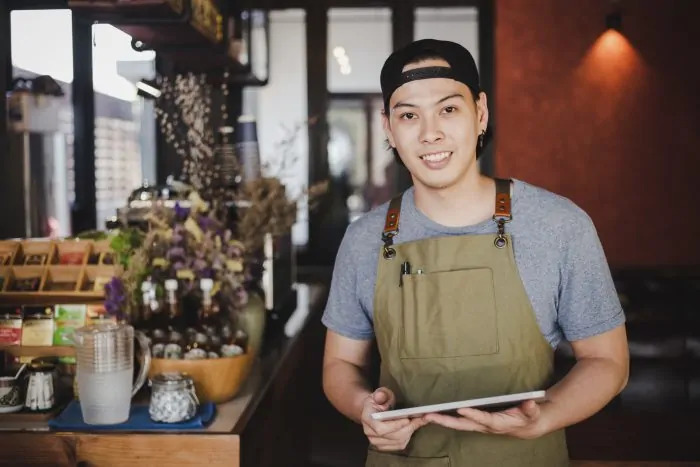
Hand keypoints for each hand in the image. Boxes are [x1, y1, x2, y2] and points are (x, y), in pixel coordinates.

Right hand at [361, 388, 428, 451]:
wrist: (373, 410)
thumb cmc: (379, 400)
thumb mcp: (380, 393)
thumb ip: (381, 394)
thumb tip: (381, 396)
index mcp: (367, 418)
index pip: (380, 428)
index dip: (395, 426)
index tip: (407, 419)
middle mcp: (369, 432)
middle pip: (392, 436)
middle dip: (409, 428)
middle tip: (422, 418)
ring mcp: (375, 441)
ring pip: (398, 442)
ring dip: (410, 432)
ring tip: (419, 421)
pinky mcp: (383, 446)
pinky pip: (399, 445)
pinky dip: (408, 437)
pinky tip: (412, 428)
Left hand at [424, 400, 545, 439]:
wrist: (526, 427)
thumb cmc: (528, 418)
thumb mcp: (532, 413)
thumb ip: (530, 409)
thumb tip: (529, 403)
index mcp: (498, 423)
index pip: (483, 418)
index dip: (473, 414)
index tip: (461, 408)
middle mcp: (485, 425)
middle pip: (463, 425)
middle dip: (446, 421)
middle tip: (429, 415)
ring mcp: (479, 424)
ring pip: (458, 424)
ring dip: (442, 420)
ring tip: (425, 414)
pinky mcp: (476, 422)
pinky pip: (459, 421)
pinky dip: (446, 419)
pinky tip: (435, 414)